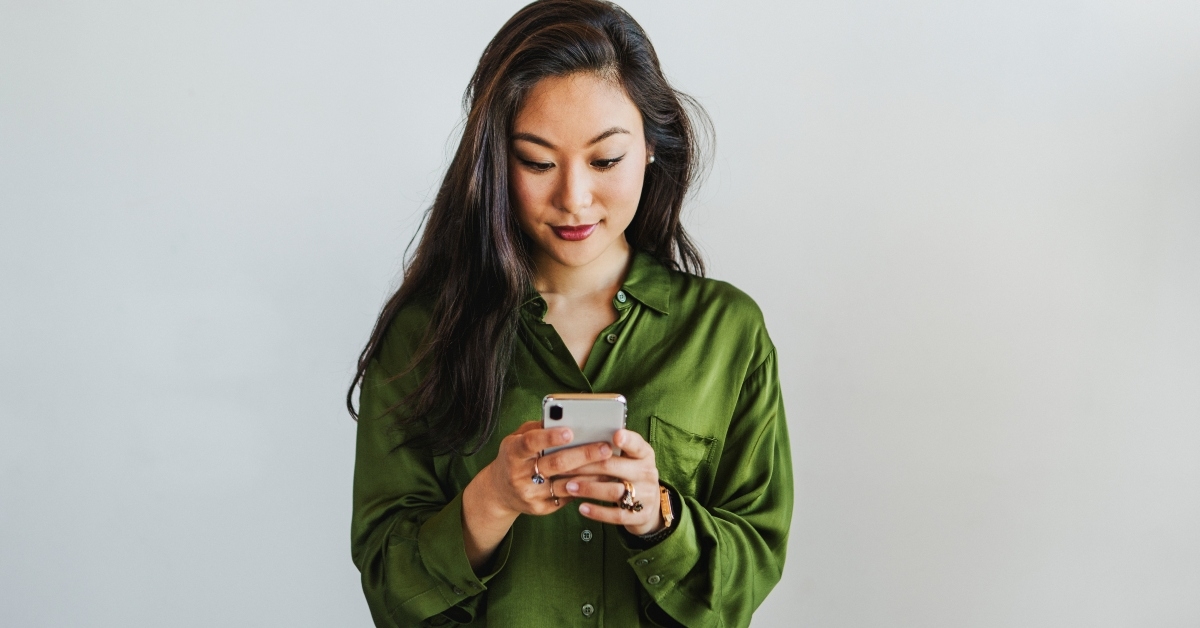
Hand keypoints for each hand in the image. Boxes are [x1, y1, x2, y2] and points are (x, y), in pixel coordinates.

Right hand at [472, 421, 614, 517]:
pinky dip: (585, 488)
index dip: (549, 437)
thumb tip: (565, 417)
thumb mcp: (517, 439)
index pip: (530, 443)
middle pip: (555, 464)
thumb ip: (537, 428)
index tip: (570, 431)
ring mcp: (529, 494)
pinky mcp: (539, 508)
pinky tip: (600, 479)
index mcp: (512, 452)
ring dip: (590, 474)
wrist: (499, 492)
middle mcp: (519, 475)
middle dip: (583, 454)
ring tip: (610, 463)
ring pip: (565, 484)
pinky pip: (567, 498)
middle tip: (605, 447)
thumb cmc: (515, 457)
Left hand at [561, 429, 663, 535]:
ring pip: (613, 491)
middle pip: (615, 467)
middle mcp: (647, 473)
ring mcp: (645, 495)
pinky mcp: (640, 516)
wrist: (649, 504)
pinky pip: (616, 515)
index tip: (615, 435)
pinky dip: (597, 511)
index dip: (627, 440)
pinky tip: (581, 507)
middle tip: (564, 466)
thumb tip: (580, 441)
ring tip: (568, 486)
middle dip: (587, 466)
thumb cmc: (630, 473)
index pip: (637, 444)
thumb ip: (612, 449)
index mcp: (644, 454)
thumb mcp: (630, 458)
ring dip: (588, 489)